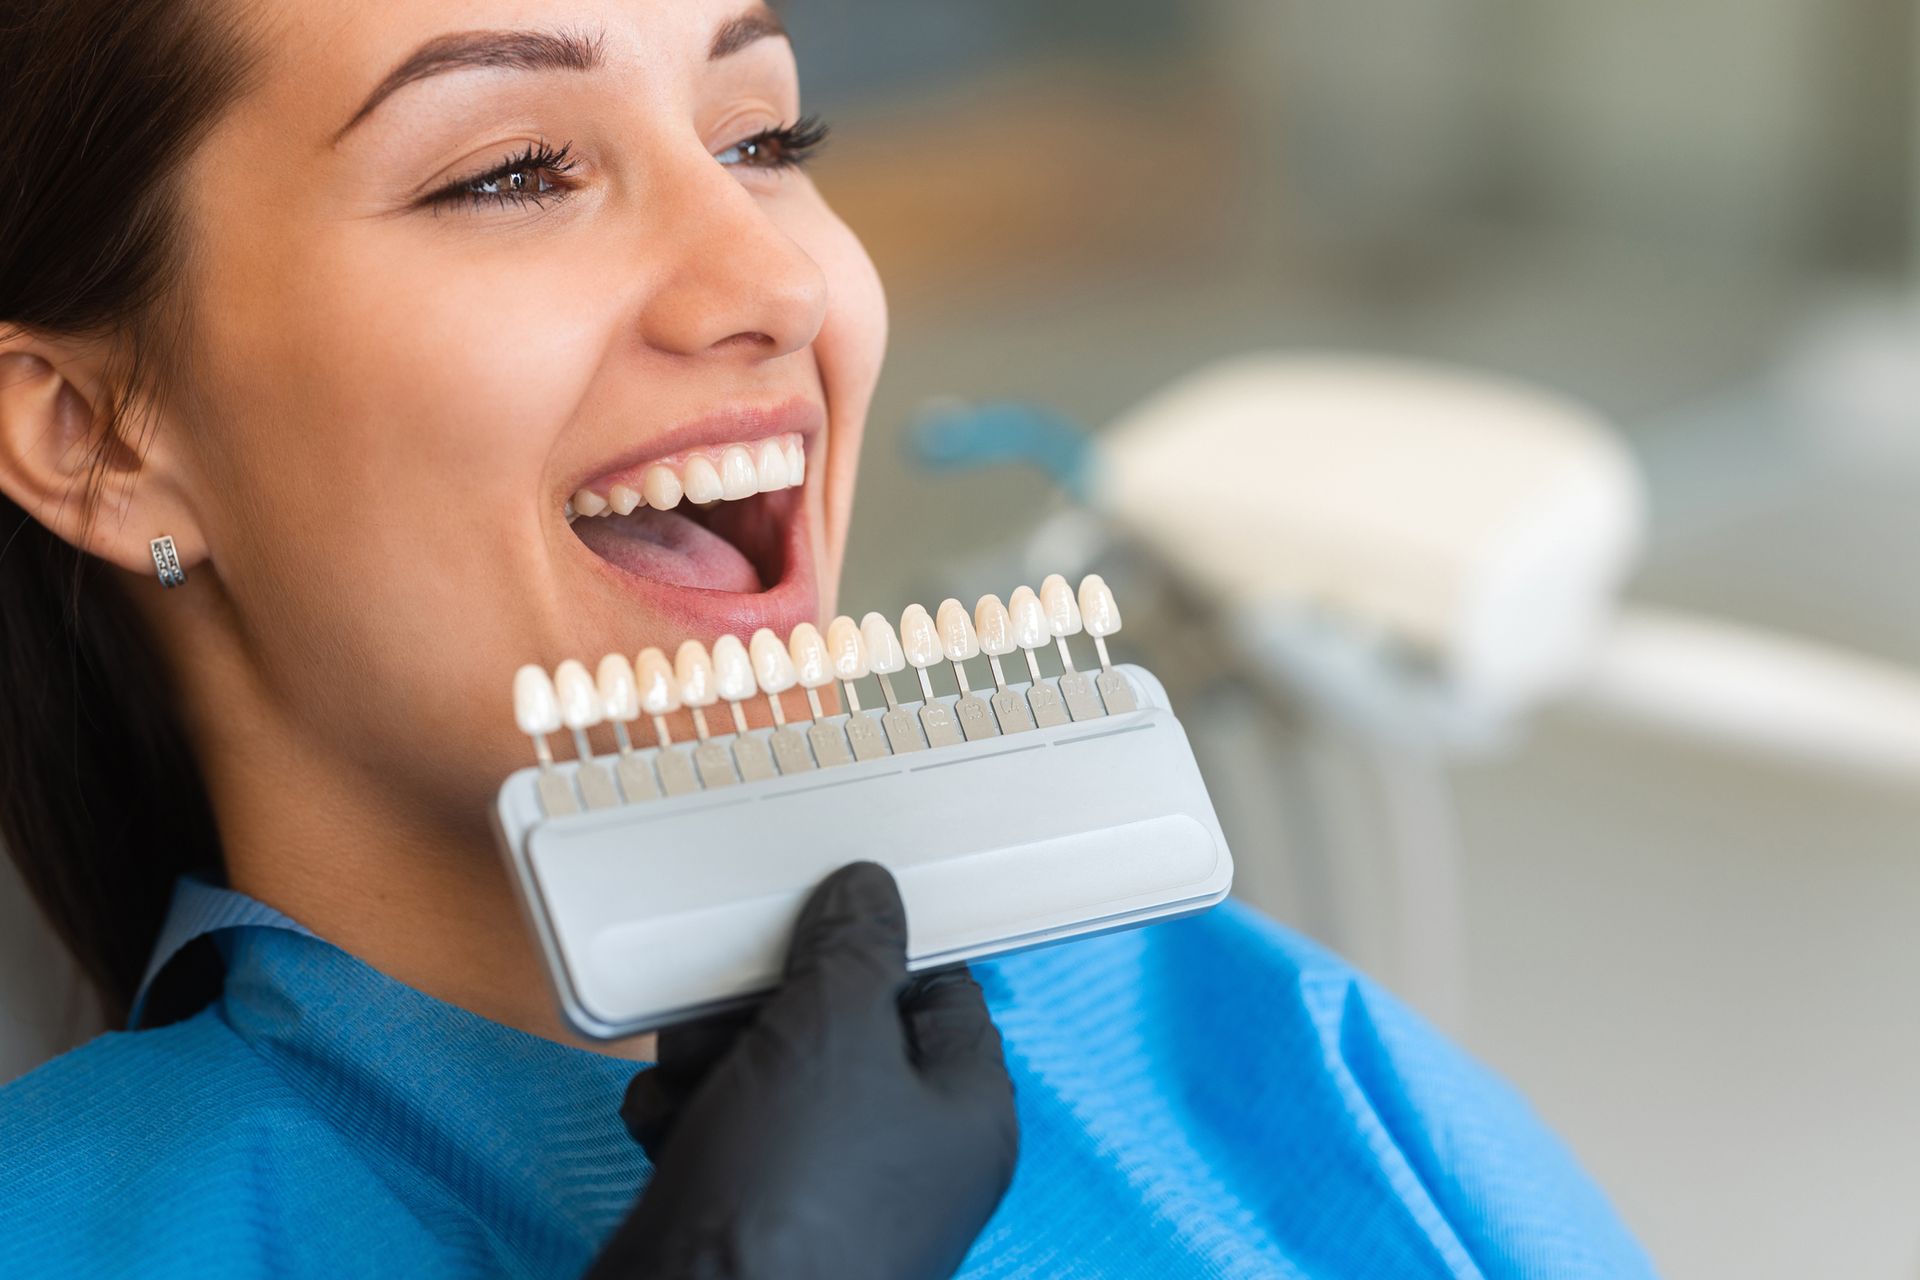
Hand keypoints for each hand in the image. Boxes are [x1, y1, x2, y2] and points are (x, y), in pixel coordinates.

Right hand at [587, 861, 1018, 1279]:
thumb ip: (854, 946)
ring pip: (769, 1076)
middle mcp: (903, 1157)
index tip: (824, 912)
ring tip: (691, 1072)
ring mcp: (823, 1193)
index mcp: (962, 1112)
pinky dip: (686, 1117)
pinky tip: (667, 1124)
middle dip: (768, 1004)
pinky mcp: (749, 1219)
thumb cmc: (796, 1198)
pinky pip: (721, 1133)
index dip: (880, 949)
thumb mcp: (836, 1028)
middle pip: (840, 1030)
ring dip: (714, 1056)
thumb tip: (867, 893)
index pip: (941, 993)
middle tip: (732, 1000)